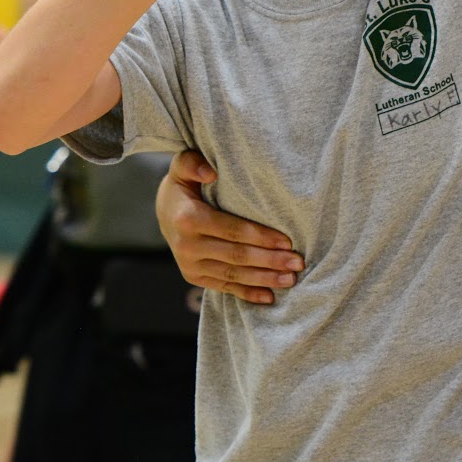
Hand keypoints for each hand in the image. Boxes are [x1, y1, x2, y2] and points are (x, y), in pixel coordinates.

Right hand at [156, 150, 304, 304]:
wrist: (164, 212)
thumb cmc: (183, 185)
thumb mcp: (183, 166)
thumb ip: (194, 164)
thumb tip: (211, 173)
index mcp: (188, 219)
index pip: (233, 230)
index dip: (261, 237)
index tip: (287, 241)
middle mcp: (187, 246)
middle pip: (237, 256)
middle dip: (270, 261)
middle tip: (297, 263)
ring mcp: (189, 265)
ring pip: (233, 275)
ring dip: (264, 279)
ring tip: (290, 279)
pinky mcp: (194, 277)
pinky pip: (224, 287)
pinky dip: (247, 293)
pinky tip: (269, 297)